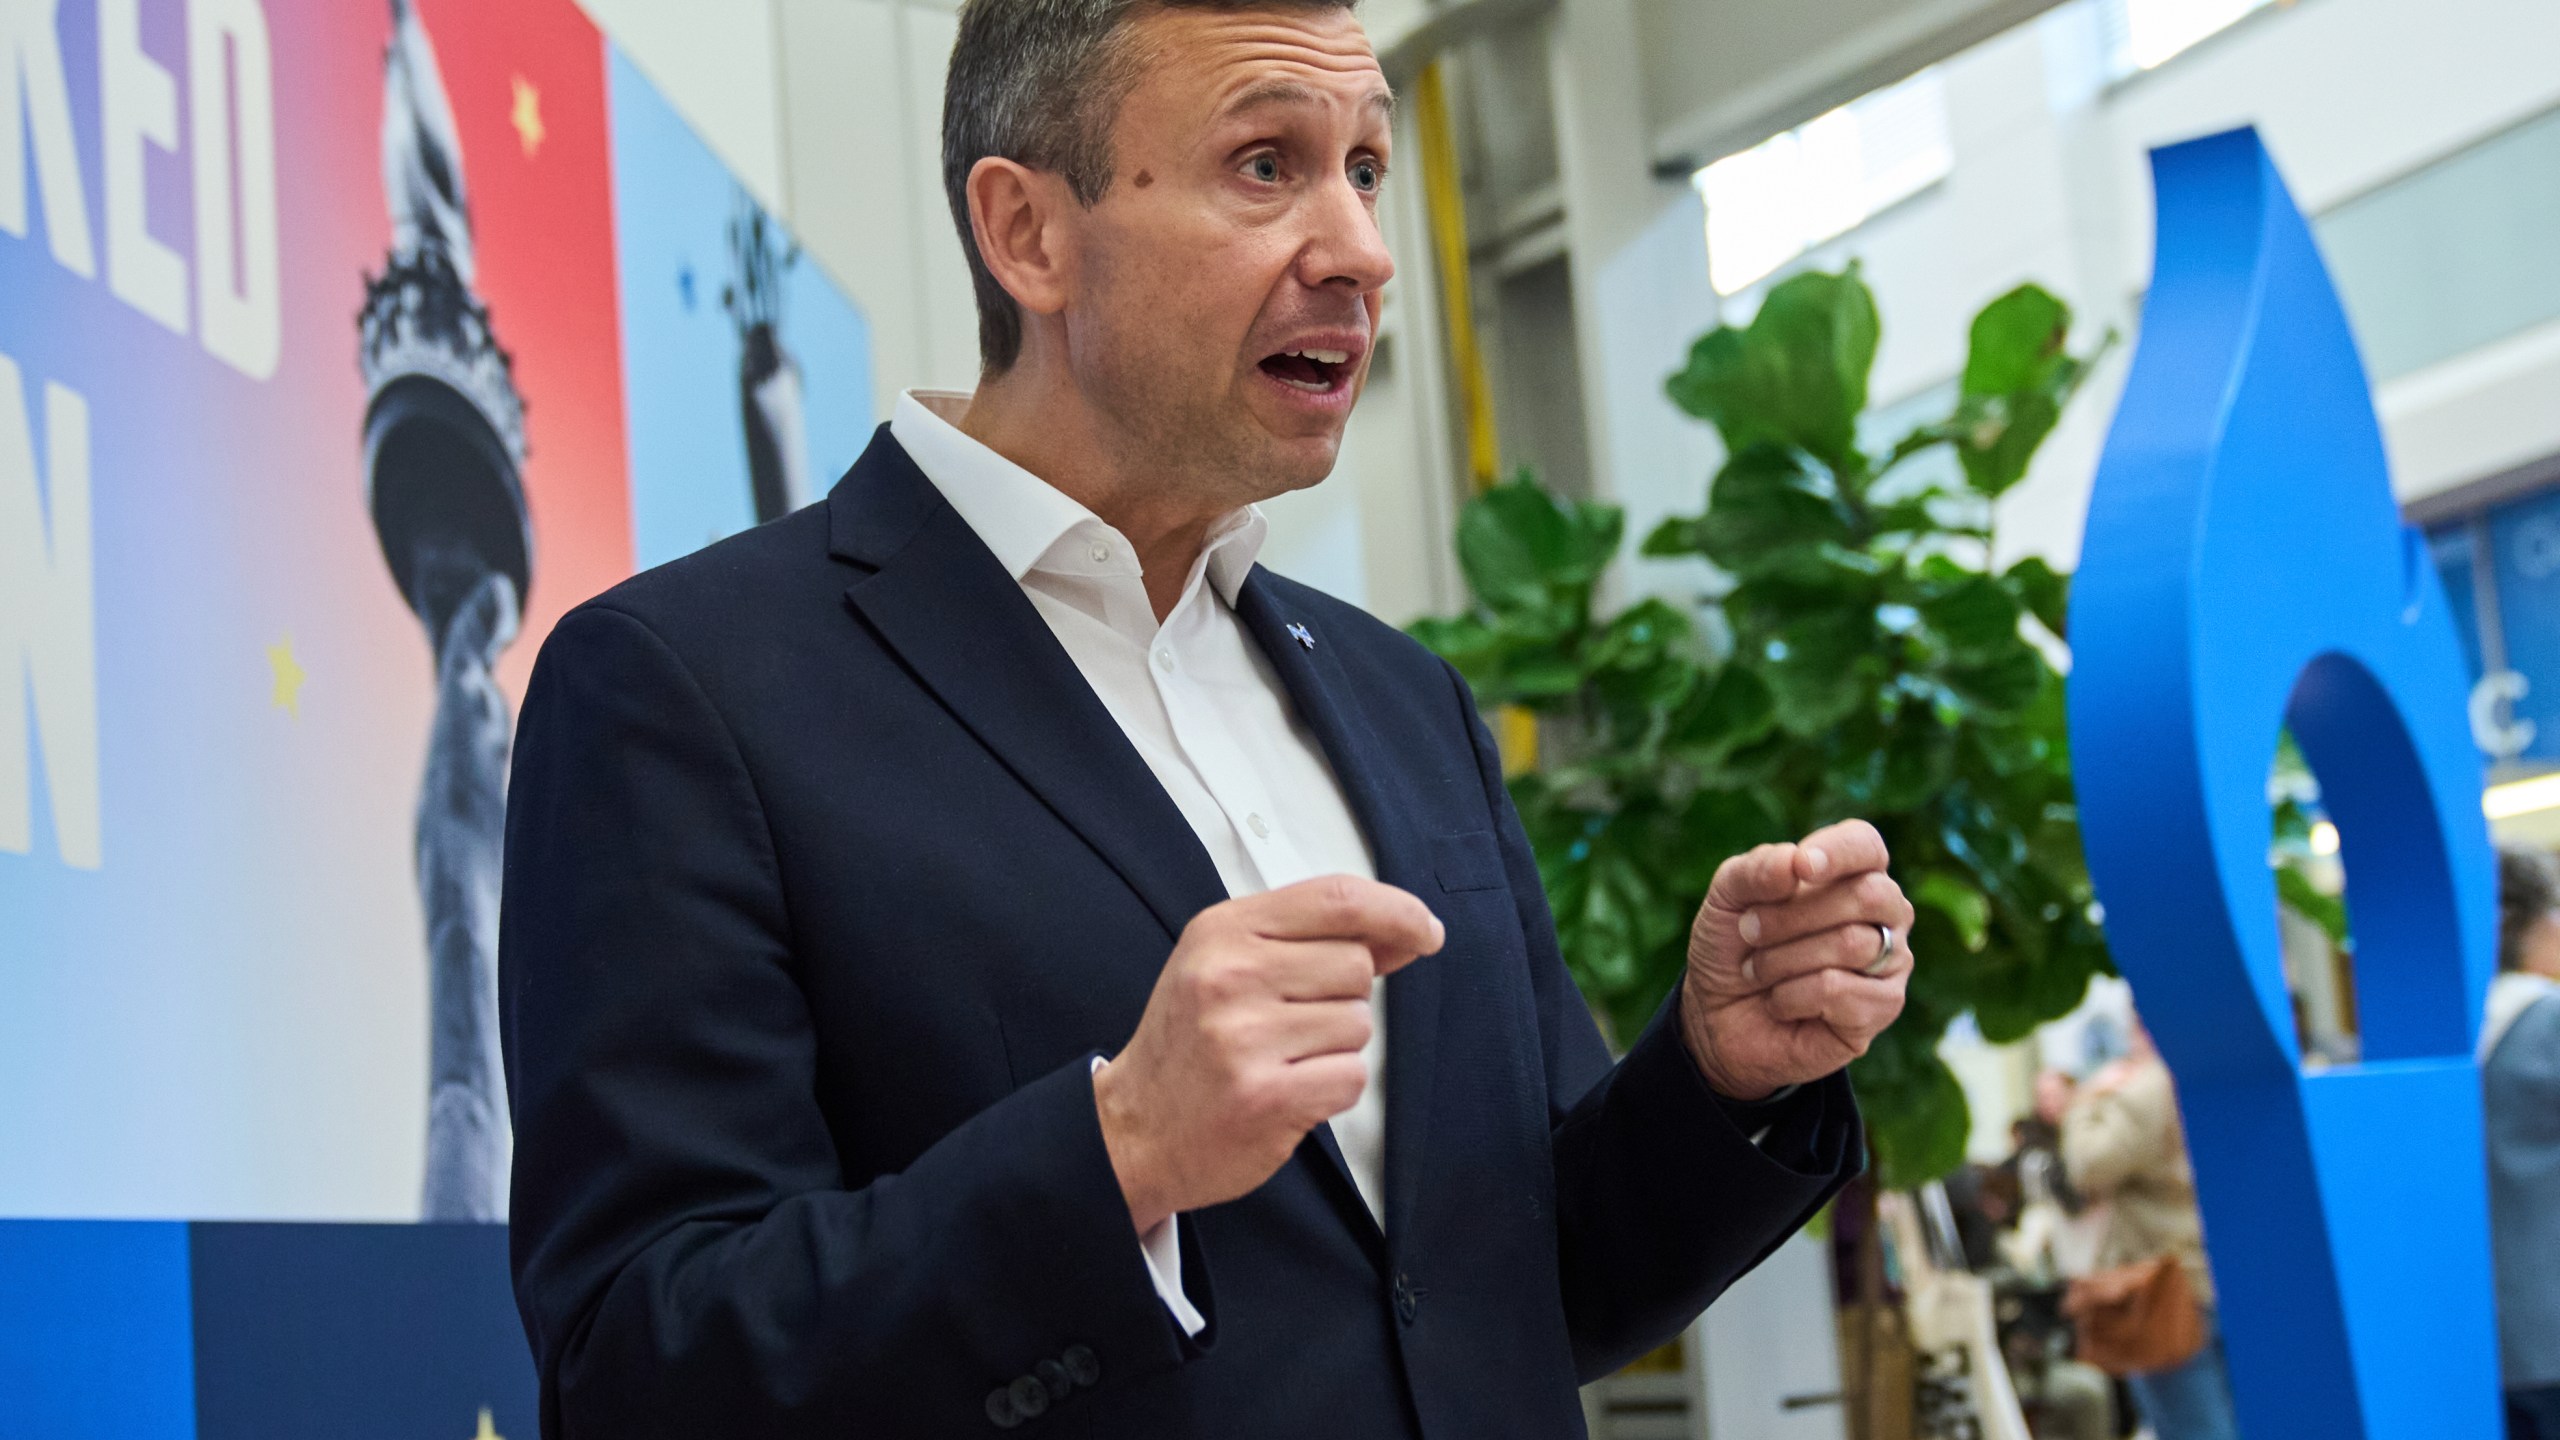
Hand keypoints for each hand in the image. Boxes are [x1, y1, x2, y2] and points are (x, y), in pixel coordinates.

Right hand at [1093, 876, 1444, 1233]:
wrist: (1133, 1130)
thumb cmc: (1189, 1043)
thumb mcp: (1228, 966)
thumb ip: (1310, 941)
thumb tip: (1405, 930)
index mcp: (1222, 931)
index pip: (1336, 898)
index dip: (1396, 911)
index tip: (1425, 930)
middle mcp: (1229, 976)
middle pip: (1355, 966)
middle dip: (1343, 998)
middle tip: (1291, 1024)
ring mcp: (1244, 1037)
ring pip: (1358, 1025)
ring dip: (1336, 1047)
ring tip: (1280, 1059)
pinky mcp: (1265, 1096)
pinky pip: (1351, 1077)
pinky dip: (1332, 1087)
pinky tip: (1288, 1089)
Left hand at [1680, 819, 1912, 1100]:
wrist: (1719, 1015)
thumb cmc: (1734, 945)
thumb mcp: (1727, 899)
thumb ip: (1755, 871)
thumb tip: (1796, 861)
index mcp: (1851, 873)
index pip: (1865, 845)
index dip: (1837, 851)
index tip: (1802, 866)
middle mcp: (1883, 914)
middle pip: (1867, 894)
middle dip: (1793, 915)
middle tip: (1748, 931)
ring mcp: (1890, 961)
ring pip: (1853, 943)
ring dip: (1782, 959)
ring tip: (1757, 969)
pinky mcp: (1882, 1007)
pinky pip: (1839, 990)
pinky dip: (1791, 996)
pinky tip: (1780, 1002)